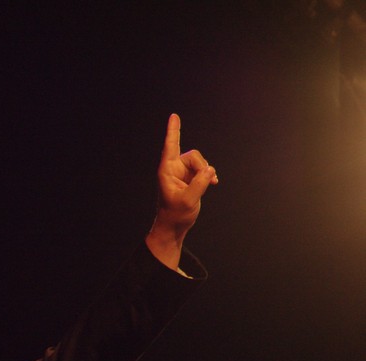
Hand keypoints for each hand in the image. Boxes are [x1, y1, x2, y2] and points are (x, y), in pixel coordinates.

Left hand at [147, 113, 217, 269]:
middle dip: (202, 167)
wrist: (175, 225)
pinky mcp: (190, 178)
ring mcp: (182, 172)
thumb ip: (199, 184)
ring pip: (200, 162)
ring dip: (206, 173)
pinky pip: (204, 169)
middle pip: (194, 155)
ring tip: (208, 186)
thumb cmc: (175, 214)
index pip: (170, 146)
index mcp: (167, 171)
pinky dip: (209, 175)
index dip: (173, 131)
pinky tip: (213, 183)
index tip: (174, 116)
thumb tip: (209, 170)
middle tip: (206, 183)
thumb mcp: (188, 200)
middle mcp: (173, 168)